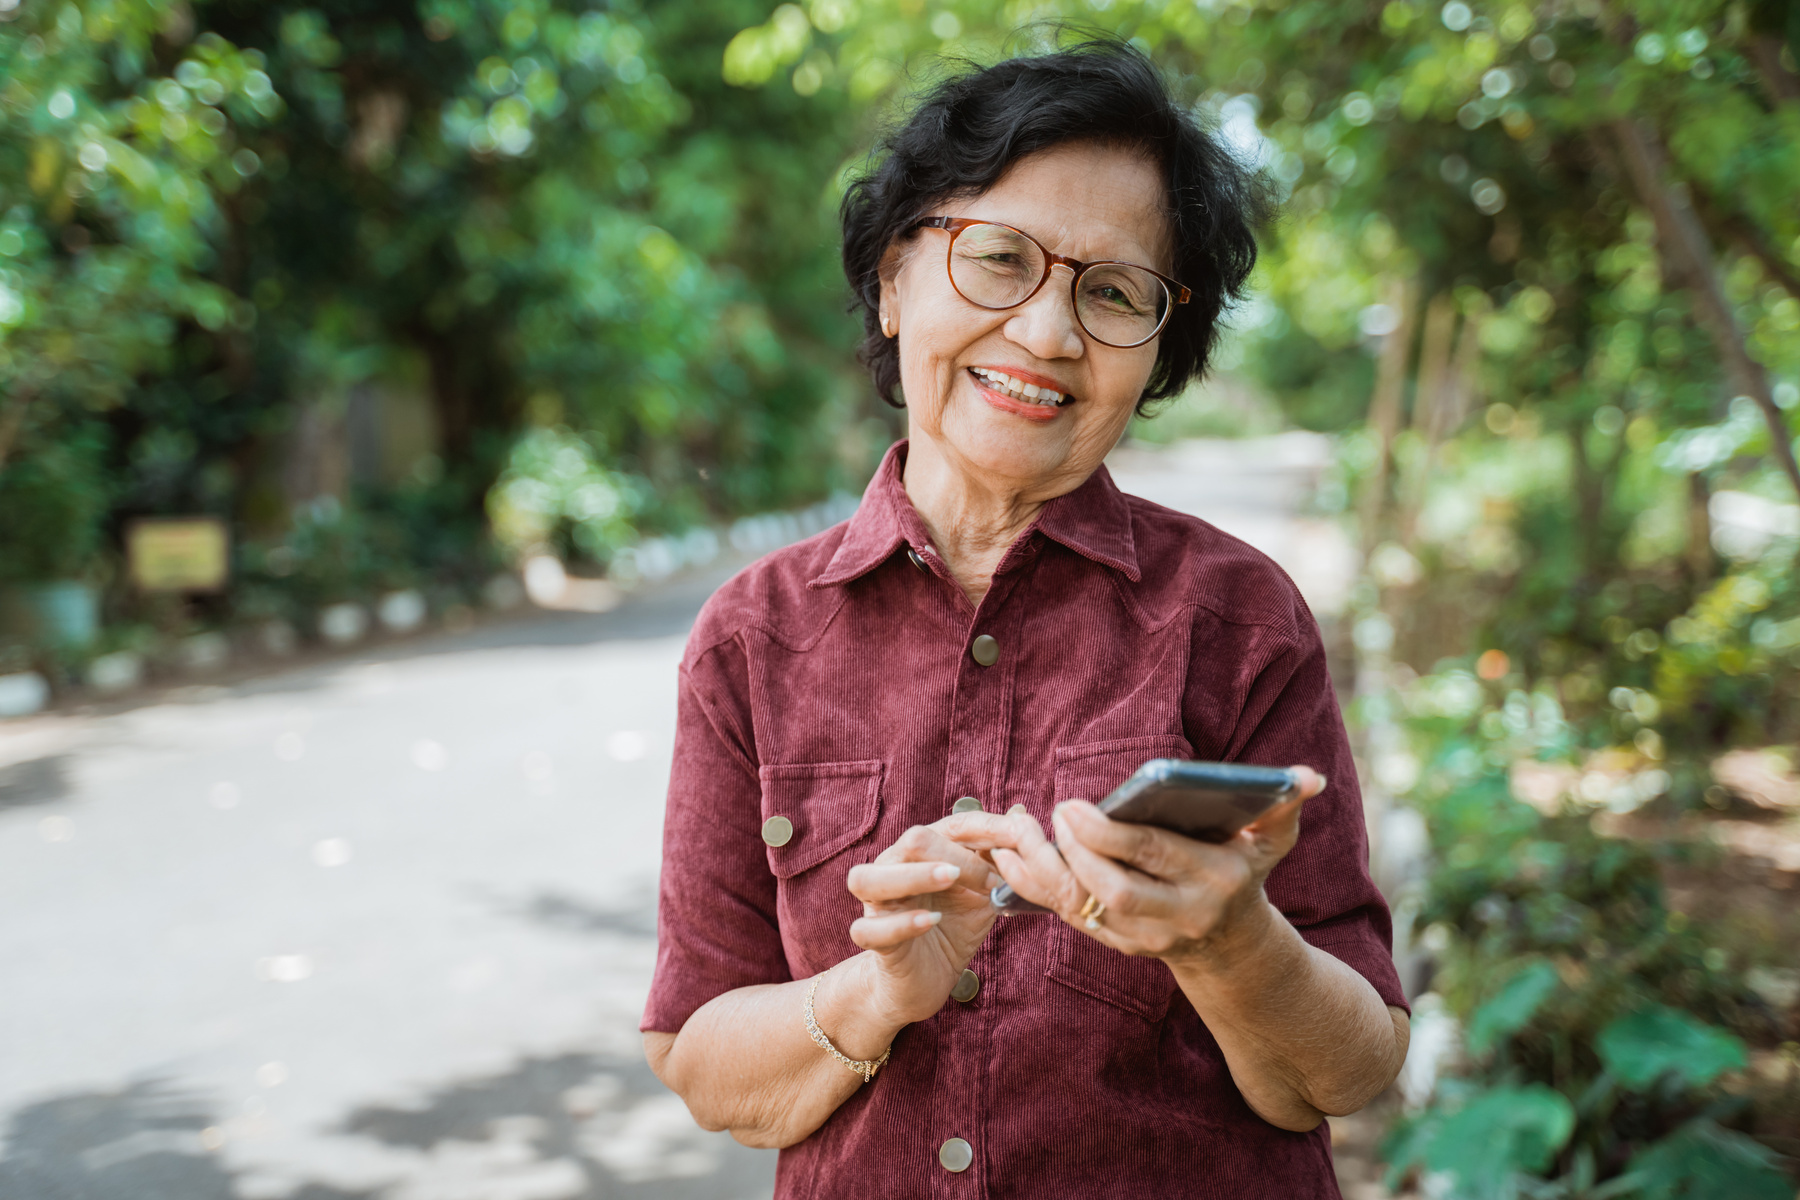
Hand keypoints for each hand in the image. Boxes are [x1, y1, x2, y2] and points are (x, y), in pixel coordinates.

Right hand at [843, 818, 1006, 1024]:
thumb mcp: (983, 895)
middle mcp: (894, 868)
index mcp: (924, 851)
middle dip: (958, 855)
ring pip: (870, 878)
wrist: (926, 979)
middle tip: (991, 881)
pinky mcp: (872, 939)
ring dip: (914, 875)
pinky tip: (931, 921)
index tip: (1021, 837)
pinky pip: (869, 929)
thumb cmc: (952, 928)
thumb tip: (1021, 812)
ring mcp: (877, 904)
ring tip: (950, 880)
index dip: (988, 828)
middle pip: (913, 841)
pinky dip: (901, 923)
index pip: (954, 825)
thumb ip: (998, 860)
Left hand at [979, 767, 1325, 963]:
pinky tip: (1008, 855)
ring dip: (1044, 871)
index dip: (1109, 834)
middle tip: (1051, 814)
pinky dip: (1033, 888)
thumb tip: (1306, 777)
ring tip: (1016, 831)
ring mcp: (1146, 937)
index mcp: (1214, 881)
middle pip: (1116, 890)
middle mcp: (1179, 915)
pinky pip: (1068, 917)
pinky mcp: (1119, 945)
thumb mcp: (1270, 842)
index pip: (1156, 856)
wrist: (1233, 949)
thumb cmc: (1244, 871)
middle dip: (1076, 853)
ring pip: (1085, 908)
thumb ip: (1284, 807)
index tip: (1073, 805)